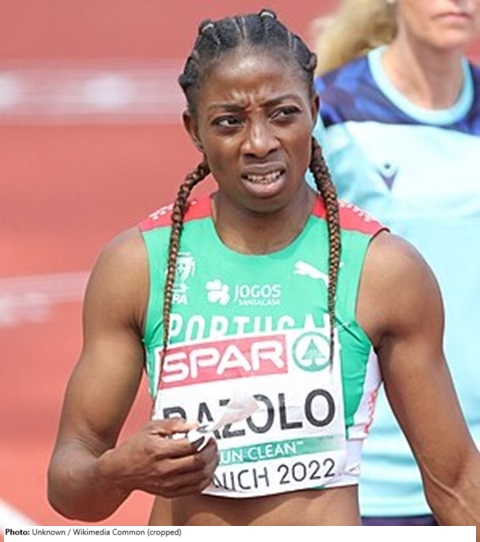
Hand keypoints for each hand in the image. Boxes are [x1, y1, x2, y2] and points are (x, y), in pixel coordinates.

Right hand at [99, 418, 218, 497]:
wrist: (120, 471)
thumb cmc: (136, 446)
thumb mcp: (151, 427)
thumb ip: (174, 424)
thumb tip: (195, 424)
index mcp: (159, 450)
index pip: (189, 445)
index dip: (203, 439)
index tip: (207, 434)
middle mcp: (163, 469)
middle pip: (197, 462)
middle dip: (211, 451)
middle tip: (213, 443)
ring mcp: (167, 483)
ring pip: (199, 477)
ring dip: (211, 465)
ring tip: (213, 455)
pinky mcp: (169, 493)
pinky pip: (194, 489)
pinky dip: (205, 479)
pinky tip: (207, 469)